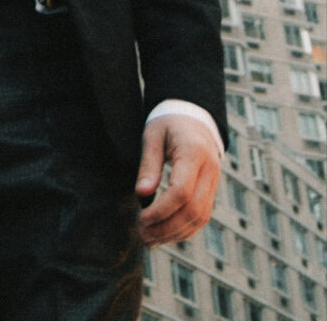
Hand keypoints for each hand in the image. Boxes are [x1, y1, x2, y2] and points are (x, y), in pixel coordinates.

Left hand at [135, 115, 220, 246]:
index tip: (141, 219)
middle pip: (193, 210)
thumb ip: (148, 164)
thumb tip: (142, 194)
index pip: (181, 192)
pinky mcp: (212, 189)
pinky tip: (165, 234)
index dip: (161, 211)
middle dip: (167, 227)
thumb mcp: (153, 136)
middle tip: (142, 235)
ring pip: (200, 217)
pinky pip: (203, 215)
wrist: (193, 117)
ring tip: (150, 239)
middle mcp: (210, 169)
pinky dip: (185, 229)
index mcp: (194, 152)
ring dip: (176, 233)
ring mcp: (214, 181)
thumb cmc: (168, 123)